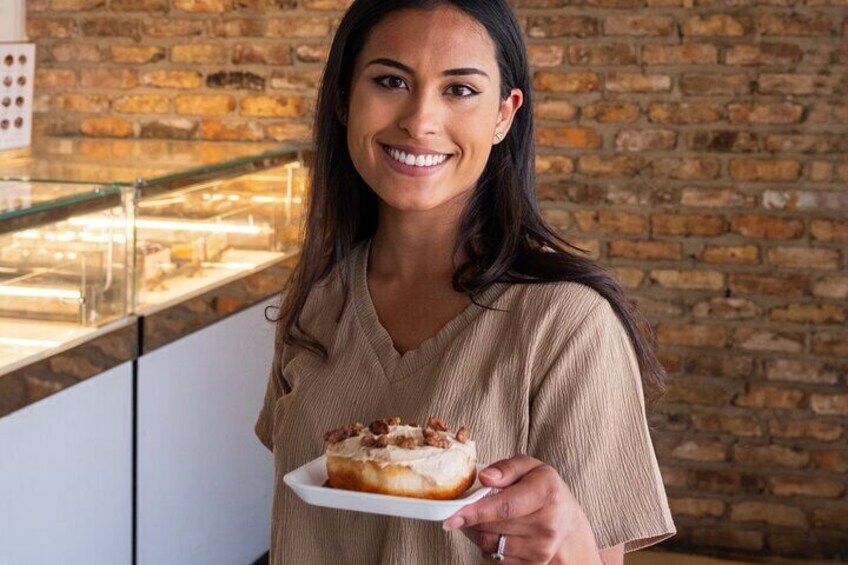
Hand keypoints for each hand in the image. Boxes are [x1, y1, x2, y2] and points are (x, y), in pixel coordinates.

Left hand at [442, 455, 599, 563]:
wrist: (568, 525)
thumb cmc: (545, 492)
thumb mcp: (531, 468)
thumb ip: (506, 467)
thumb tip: (484, 477)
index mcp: (546, 494)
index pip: (504, 507)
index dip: (474, 512)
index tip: (452, 516)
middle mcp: (546, 525)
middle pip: (492, 527)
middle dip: (471, 518)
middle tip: (463, 509)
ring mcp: (540, 550)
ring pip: (490, 544)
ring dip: (475, 532)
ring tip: (478, 519)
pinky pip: (495, 557)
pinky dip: (487, 545)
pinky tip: (493, 532)